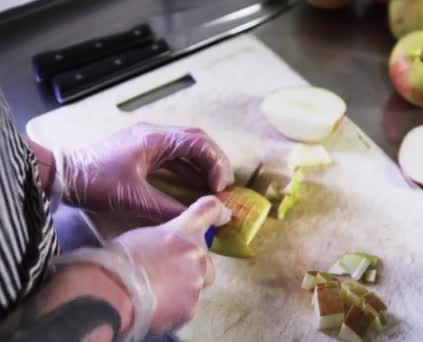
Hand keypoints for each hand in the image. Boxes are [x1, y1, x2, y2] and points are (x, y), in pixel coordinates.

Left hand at [59, 122, 233, 220]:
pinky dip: (189, 169)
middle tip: (224, 187)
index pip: (198, 142)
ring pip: (188, 148)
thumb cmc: (95, 183)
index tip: (219, 188)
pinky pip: (175, 156)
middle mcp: (155, 135)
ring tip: (214, 188)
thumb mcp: (133, 199)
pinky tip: (195, 186)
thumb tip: (194, 220)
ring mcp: (149, 141)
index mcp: (155, 139)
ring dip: (203, 165)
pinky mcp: (143, 152)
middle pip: (197, 140)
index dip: (215, 163)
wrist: (62, 176)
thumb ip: (166, 208)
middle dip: (215, 162)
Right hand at [109, 196, 230, 333]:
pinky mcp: (190, 308)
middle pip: (205, 262)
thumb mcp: (141, 237)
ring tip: (154, 291)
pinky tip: (154, 306)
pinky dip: (174, 308)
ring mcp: (195, 283)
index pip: (209, 211)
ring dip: (181, 289)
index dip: (219, 212)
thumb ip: (164, 240)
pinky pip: (186, 307)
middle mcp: (196, 255)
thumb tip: (165, 250)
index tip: (225, 215)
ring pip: (195, 286)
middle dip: (192, 268)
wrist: (111, 292)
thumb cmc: (117, 261)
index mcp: (183, 232)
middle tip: (166, 274)